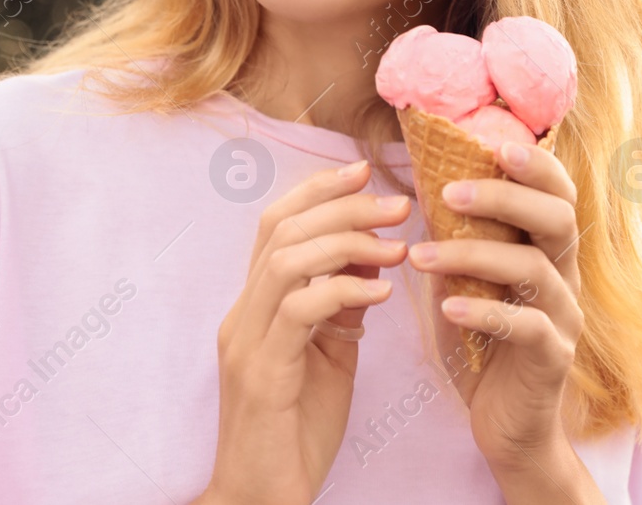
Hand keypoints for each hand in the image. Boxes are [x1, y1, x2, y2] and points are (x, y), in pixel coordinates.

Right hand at [207, 159, 411, 504]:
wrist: (262, 500)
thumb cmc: (296, 431)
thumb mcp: (329, 356)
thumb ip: (342, 307)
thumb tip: (375, 256)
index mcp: (254, 306)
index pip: (276, 224)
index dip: (318, 190)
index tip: (365, 169)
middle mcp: (242, 315)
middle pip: (280, 230)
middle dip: (341, 206)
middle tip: (397, 200)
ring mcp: (246, 342)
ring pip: (286, 261)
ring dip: (348, 242)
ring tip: (399, 244)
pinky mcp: (262, 374)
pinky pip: (299, 312)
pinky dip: (342, 290)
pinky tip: (381, 292)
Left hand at [405, 138, 585, 475]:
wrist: (510, 431)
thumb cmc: (485, 350)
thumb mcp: (468, 286)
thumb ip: (458, 244)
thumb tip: (423, 191)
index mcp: (548, 253)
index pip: (558, 193)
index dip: (535, 163)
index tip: (491, 142)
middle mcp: (565, 278)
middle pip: (558, 218)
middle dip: (506, 195)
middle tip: (450, 190)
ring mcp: (564, 319)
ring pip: (535, 268)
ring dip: (474, 255)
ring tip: (420, 256)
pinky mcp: (553, 360)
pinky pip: (528, 327)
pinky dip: (486, 311)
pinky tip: (448, 308)